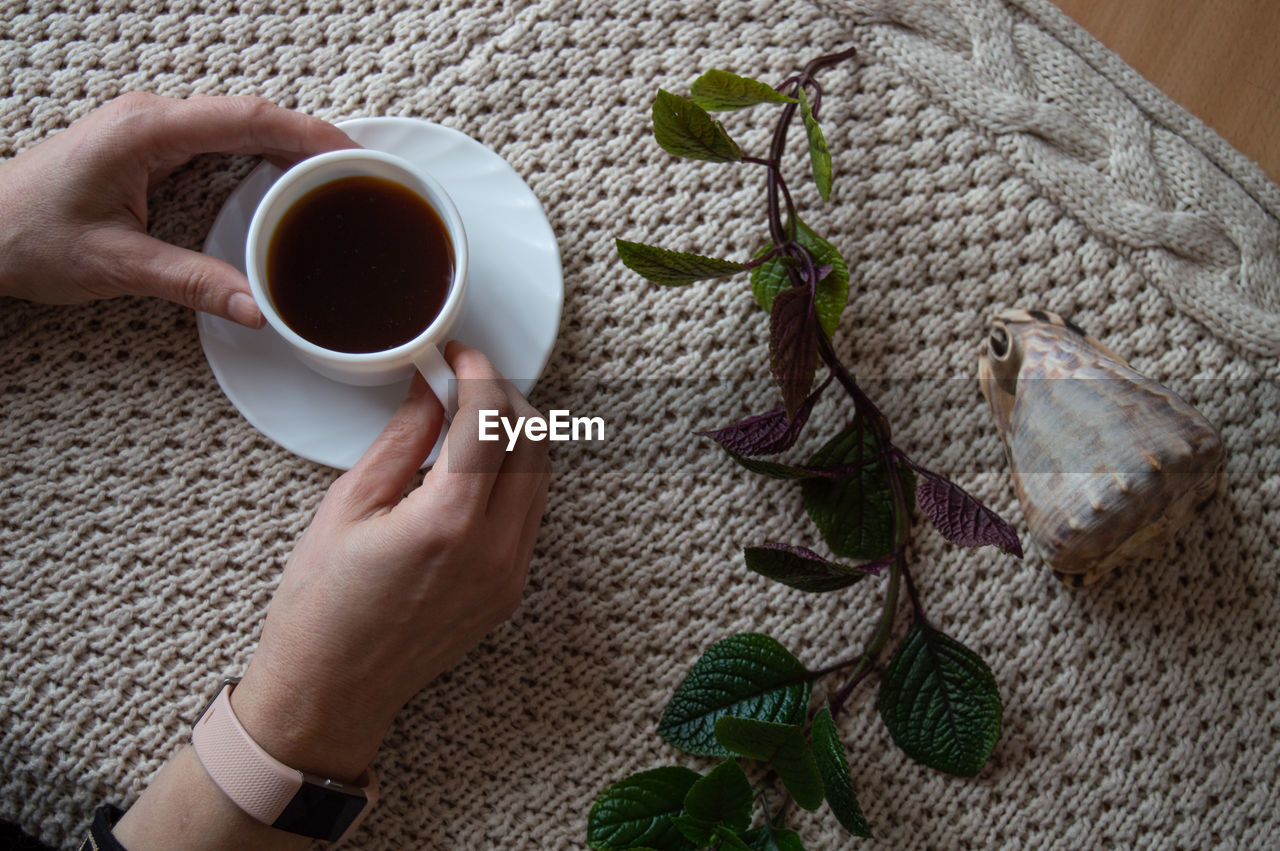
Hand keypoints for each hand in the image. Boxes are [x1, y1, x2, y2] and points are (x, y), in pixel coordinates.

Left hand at [0, 92, 355, 325]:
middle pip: (251, 115)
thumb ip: (192, 282)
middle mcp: (151, 118)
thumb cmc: (27, 238)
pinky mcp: (148, 145)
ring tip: (335, 176)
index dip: (306, 133)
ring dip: (287, 144)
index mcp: (146, 131)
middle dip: (310, 138)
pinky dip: (260, 153)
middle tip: (359, 172)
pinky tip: (284, 177)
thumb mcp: (116, 265)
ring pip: (238, 123)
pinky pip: (219, 138)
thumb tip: (258, 306)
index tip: (352, 153)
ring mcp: (149, 128)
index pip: (246, 119)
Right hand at [230, 342, 552, 781]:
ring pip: (541, 476)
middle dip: (503, 396)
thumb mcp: (348, 506)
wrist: (331, 692)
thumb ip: (400, 439)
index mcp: (447, 522)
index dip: (476, 374)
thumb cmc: (322, 607)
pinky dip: (514, 474)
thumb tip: (429, 390)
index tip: (455, 355)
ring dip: (515, 433)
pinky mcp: (510, 590)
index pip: (489, 420)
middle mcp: (493, 549)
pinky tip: (474, 465)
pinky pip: (531, 512)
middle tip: (463, 378)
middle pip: (532, 441)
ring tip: (469, 415)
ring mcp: (509, 574)